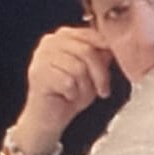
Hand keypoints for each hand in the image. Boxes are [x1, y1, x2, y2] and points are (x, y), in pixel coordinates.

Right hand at [17, 25, 115, 147]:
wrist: (48, 119)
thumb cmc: (69, 95)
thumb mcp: (92, 74)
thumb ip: (101, 57)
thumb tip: (115, 46)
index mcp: (63, 36)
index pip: (91, 35)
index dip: (106, 52)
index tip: (115, 65)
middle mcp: (50, 41)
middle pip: (87, 51)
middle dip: (100, 75)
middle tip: (103, 91)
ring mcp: (42, 56)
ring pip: (78, 68)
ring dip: (84, 87)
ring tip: (78, 95)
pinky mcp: (38, 73)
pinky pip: (68, 82)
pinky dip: (72, 94)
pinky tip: (67, 97)